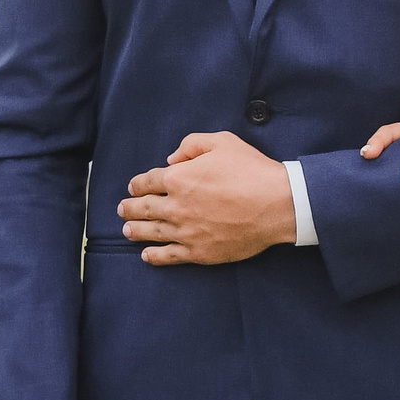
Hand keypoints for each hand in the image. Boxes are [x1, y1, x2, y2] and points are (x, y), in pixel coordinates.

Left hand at [118, 132, 295, 264]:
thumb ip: (191, 145)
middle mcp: (176, 206)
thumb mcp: (221, 142)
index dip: (138, 184)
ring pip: (152, 233)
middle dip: (130, 207)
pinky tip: (147, 256)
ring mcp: (186, 232)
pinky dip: (155, 256)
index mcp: (178, 178)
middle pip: (144, 208)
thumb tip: (172, 158)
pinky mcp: (200, 252)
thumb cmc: (251, 170)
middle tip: (122, 209)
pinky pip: (170, 256)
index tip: (134, 187)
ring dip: (135, 231)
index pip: (147, 182)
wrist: (277, 204)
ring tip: (127, 230)